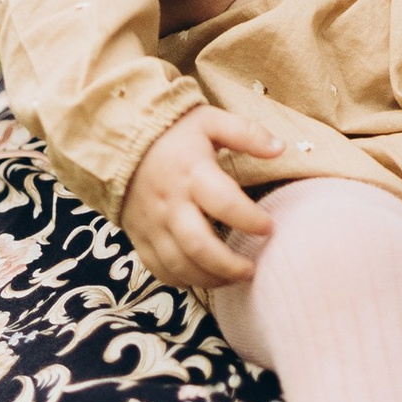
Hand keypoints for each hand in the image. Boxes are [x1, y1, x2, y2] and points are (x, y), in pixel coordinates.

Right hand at [121, 102, 282, 291]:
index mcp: (192, 173)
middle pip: (198, 246)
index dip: (249, 219)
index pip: (224, 203)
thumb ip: (247, 134)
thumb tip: (280, 148)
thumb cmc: (174, 132)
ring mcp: (152, 225)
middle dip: (228, 265)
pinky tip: (203, 277)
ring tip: (234, 278)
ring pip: (179, 265)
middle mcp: (170, 204)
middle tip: (252, 269)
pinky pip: (158, 269)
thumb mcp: (211, 121)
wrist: (121, 140)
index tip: (270, 228)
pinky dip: (182, 281)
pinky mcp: (139, 238)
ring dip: (209, 278)